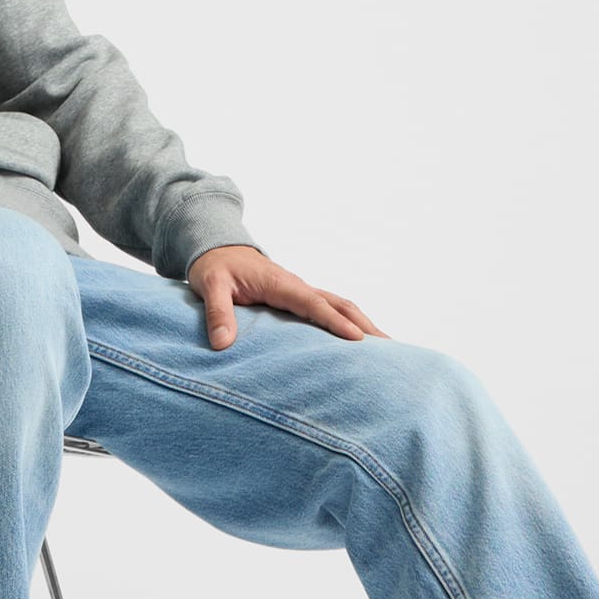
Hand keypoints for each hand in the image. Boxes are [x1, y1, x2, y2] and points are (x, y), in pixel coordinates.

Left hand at [184, 245, 390, 350]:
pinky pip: (330, 310)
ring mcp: (301, 291)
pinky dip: (349, 323)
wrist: (217, 249)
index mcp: (280, 282)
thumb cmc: (214, 267)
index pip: (313, 304)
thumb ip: (217, 313)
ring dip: (363, 324)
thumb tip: (222, 344)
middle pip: (339, 304)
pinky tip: (359, 341)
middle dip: (365, 324)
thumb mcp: (209, 285)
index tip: (357, 340)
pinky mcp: (299, 298)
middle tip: (389, 349)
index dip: (335, 323)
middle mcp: (297, 286)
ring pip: (340, 306)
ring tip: (386, 349)